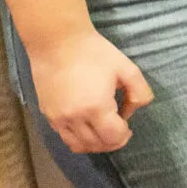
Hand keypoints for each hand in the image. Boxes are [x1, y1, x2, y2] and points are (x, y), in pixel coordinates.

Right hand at [28, 25, 152, 153]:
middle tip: (119, 130)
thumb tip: (131, 113)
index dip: (124, 136)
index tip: (128, 126)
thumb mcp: (128, 69)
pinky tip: (86, 125)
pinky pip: (63, 137)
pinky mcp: (47, 114)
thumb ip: (139, 93)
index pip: (113, 138)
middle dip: (112, 142)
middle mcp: (74, 118)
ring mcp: (57, 118)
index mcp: (96, 107)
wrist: (57, 42)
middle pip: (96, 145)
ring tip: (103, 131)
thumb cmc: (95, 53)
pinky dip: (78, 138)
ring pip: (78, 146)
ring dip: (94, 144)